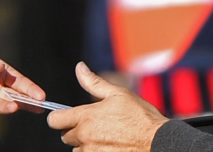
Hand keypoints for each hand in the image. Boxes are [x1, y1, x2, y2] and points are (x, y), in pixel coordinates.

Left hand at [47, 62, 166, 151]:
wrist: (158, 142)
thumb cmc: (141, 117)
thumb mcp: (118, 94)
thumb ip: (93, 82)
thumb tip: (80, 68)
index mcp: (86, 117)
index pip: (55, 120)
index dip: (59, 117)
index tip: (68, 116)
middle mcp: (85, 137)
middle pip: (65, 136)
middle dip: (76, 130)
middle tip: (95, 125)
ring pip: (77, 149)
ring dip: (86, 144)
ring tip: (105, 137)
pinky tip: (110, 146)